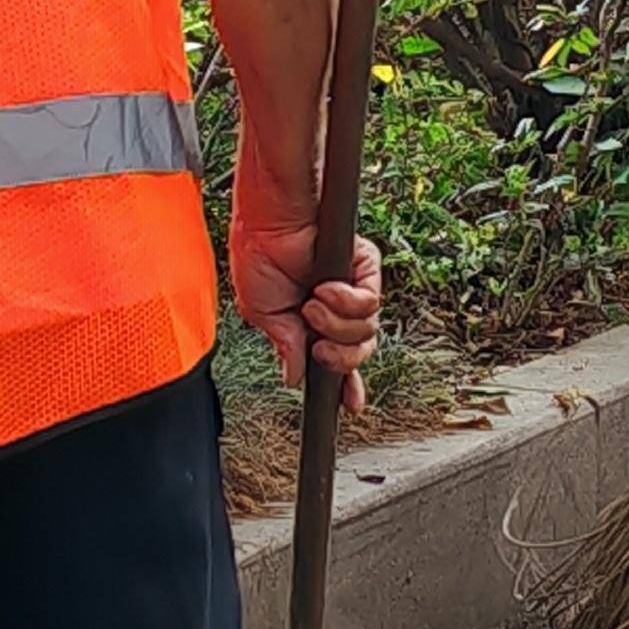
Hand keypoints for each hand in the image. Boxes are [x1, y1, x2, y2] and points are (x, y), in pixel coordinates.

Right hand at [238, 217, 382, 389]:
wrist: (266, 223)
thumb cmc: (259, 256)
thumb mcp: (263, 314)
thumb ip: (284, 345)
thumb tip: (294, 376)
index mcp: (311, 324)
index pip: (336, 360)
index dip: (346, 385)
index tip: (350, 405)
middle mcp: (336, 310)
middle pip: (359, 352)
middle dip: (340, 358)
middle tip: (318, 346)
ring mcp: (352, 290)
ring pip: (366, 331)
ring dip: (334, 323)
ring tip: (311, 305)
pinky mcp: (365, 269)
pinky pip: (370, 303)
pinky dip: (346, 300)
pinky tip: (325, 289)